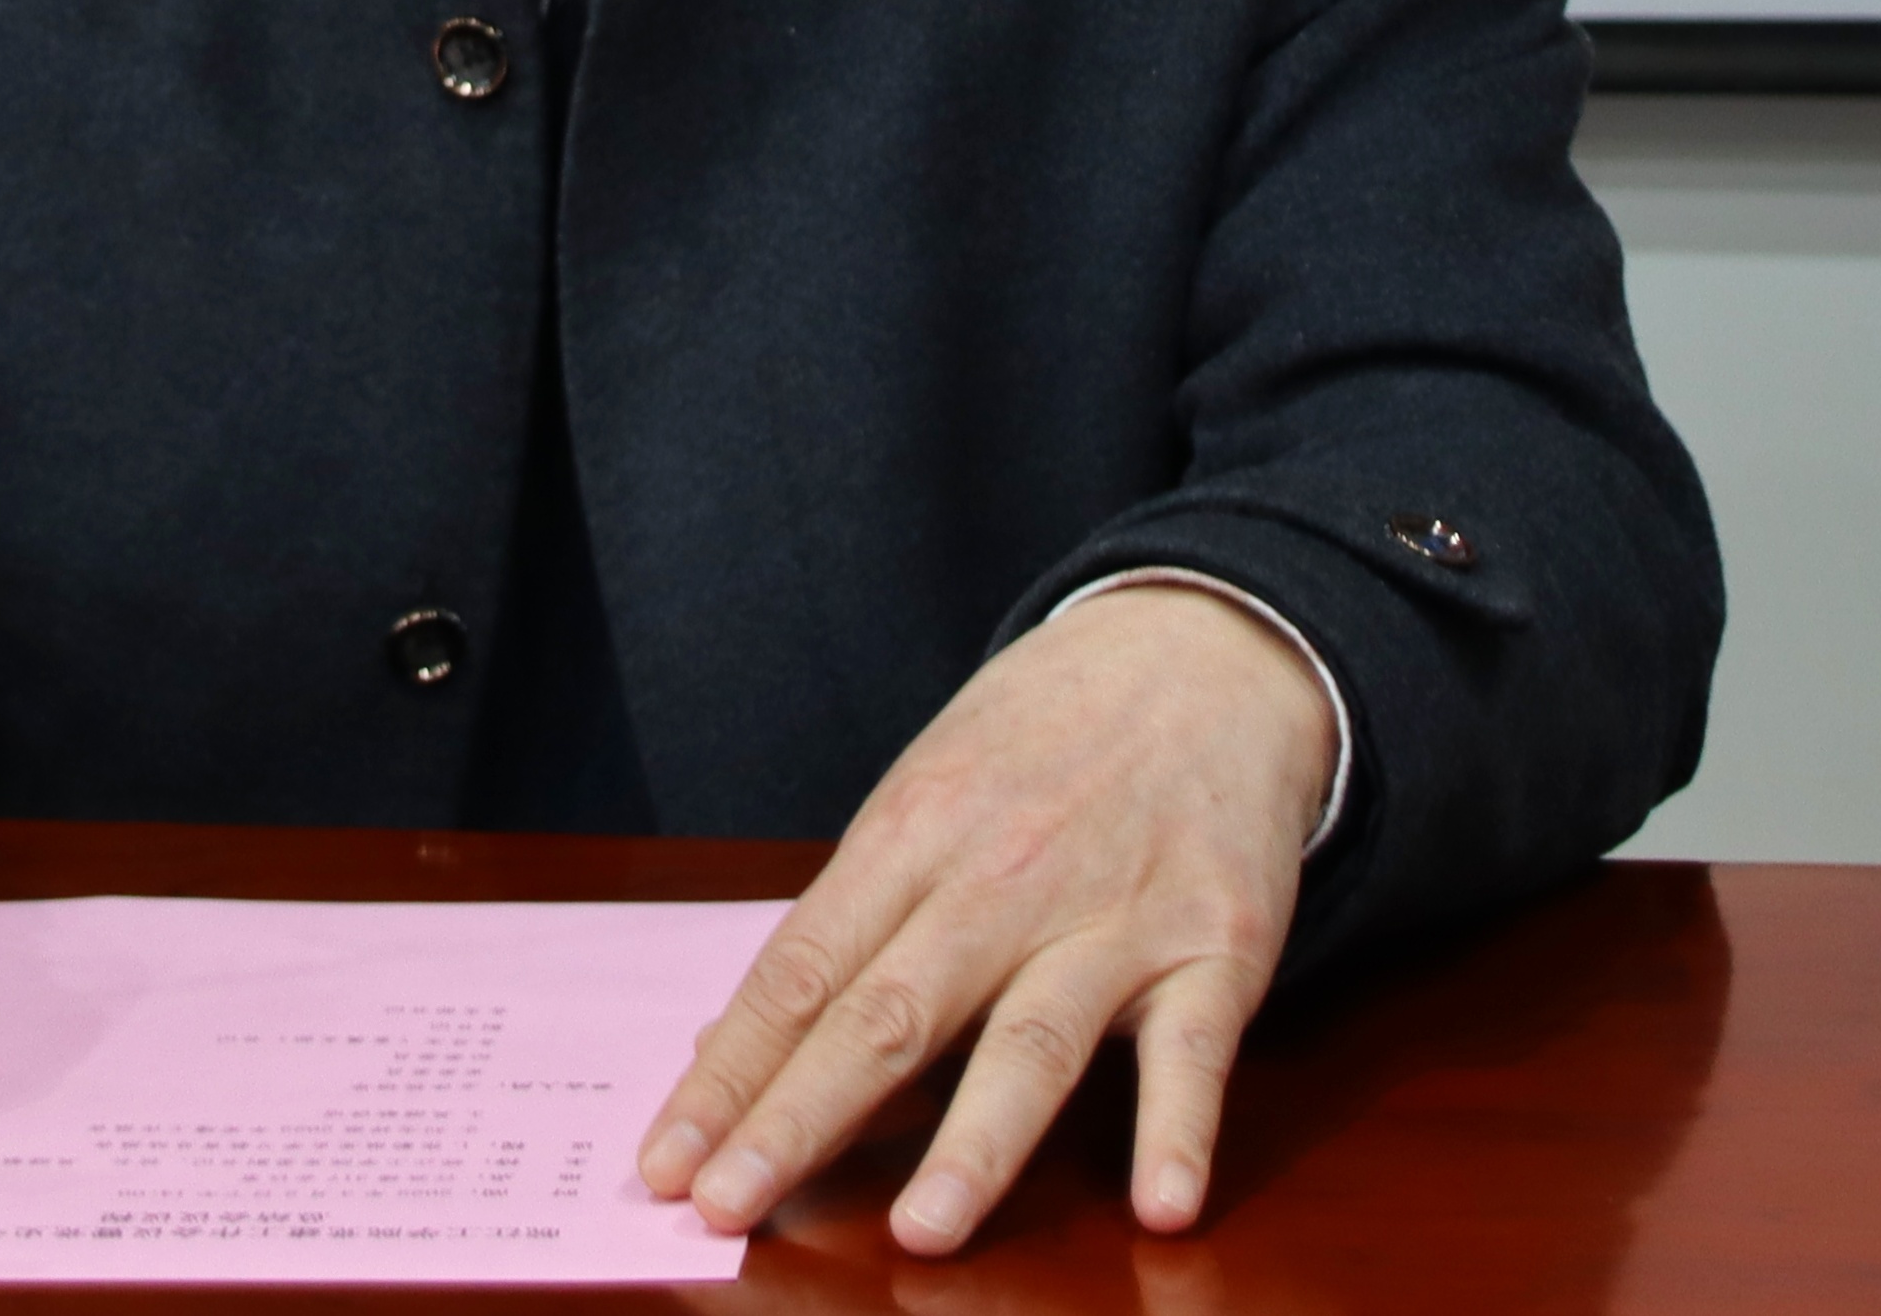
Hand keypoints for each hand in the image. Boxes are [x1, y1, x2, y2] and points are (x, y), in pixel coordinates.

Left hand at [638, 587, 1330, 1253]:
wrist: (1206, 650)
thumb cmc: (1040, 742)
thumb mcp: (925, 798)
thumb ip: (843, 928)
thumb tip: (727, 1044)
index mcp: (913, 835)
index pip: (800, 971)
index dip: (731, 1072)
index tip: (664, 1163)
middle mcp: (1003, 877)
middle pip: (887, 1014)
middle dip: (801, 1116)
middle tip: (729, 1206)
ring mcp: (1114, 915)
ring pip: (1032, 1039)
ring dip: (977, 1140)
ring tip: (922, 1231)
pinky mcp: (1217, 947)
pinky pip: (1195, 1050)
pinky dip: (1179, 1127)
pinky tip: (1159, 1204)